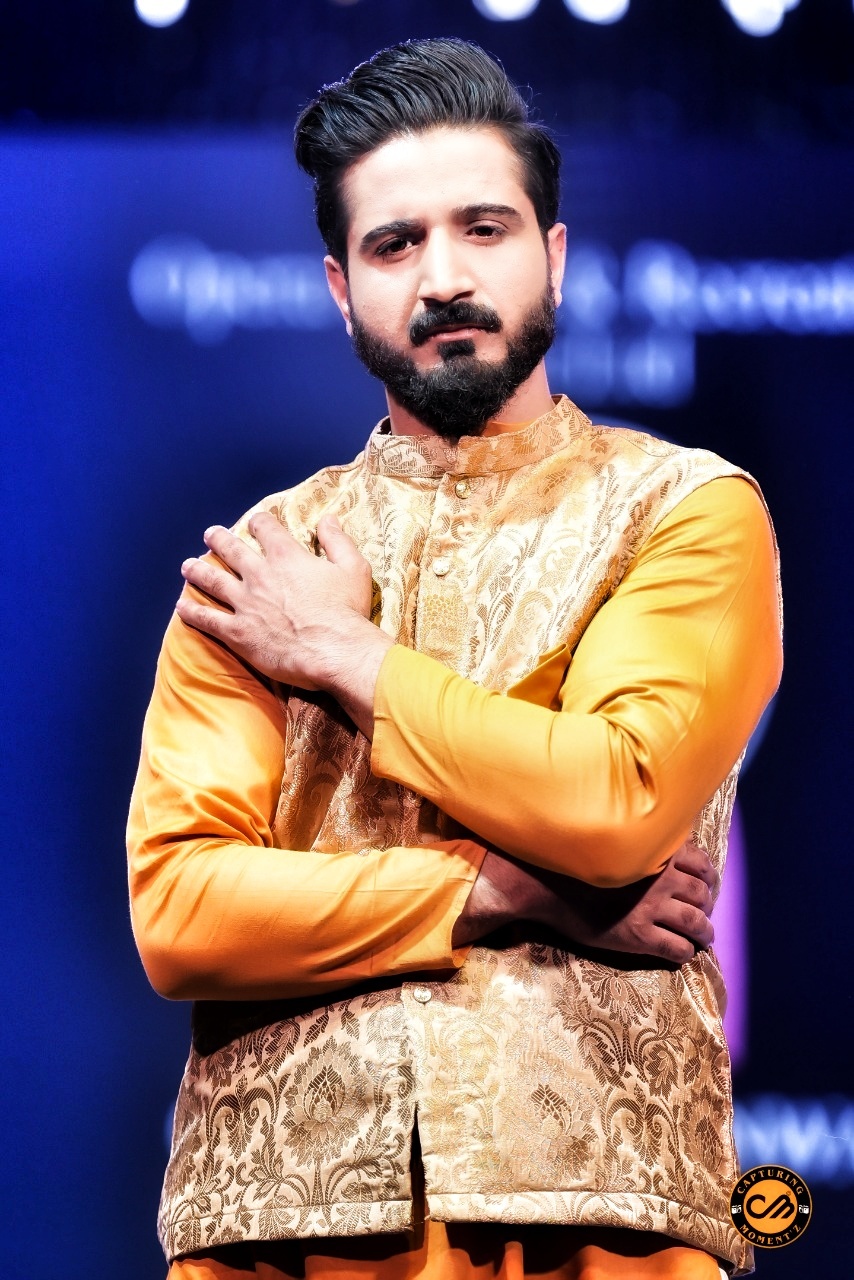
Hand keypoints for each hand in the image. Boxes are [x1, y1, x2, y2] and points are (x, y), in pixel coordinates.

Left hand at [176, 513, 391, 730]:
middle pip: (231, 550)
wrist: (334, 651)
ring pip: (212, 580)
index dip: (259, 523)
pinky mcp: (237, 632)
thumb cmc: (347, 612)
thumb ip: (337, 540)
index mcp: (286, 557)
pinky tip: (181, 607)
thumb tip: (328, 518)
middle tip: (211, 535)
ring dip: (197, 570)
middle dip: (218, 539)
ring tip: (187, 566)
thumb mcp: (352, 568)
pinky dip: (192, 612)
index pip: (266, 529)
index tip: (255, 522)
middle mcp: (260, 575)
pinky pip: (207, 619)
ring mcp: (245, 603)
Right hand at [453, 840, 716, 965]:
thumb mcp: (613, 840)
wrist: (546, 885)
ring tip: (702, 938)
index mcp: (656, 853)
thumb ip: (639, 841)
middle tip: (704, 913)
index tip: (707, 885)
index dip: (708, 877)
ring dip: (704, 932)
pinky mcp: (639, 935)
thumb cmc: (574, 860)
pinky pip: (676, 948)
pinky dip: (685, 952)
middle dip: (707, 906)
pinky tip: (681, 953)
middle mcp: (661, 880)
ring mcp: (651, 909)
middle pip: (702, 895)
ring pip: (696, 923)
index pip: (701, 864)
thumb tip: (655, 837)